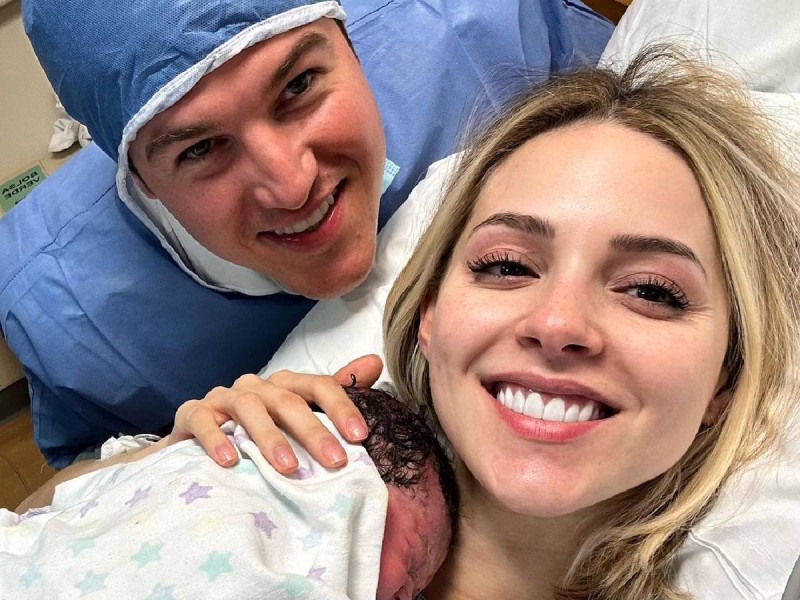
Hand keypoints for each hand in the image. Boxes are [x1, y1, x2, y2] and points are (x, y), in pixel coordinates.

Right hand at [167, 355, 382, 472]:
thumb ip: (335, 392)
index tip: (360, 437)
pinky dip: (217, 439)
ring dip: (270, 438)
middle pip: (288, 401)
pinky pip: (203, 421)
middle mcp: (256, 386)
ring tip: (287, 467)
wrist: (196, 445)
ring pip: (249, 408)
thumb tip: (376, 361)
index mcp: (284, 385)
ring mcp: (223, 397)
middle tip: (336, 462)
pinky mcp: (192, 413)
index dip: (340, 407)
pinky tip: (230, 461)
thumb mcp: (296, 417)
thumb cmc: (254, 433)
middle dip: (314, 431)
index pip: (318, 385)